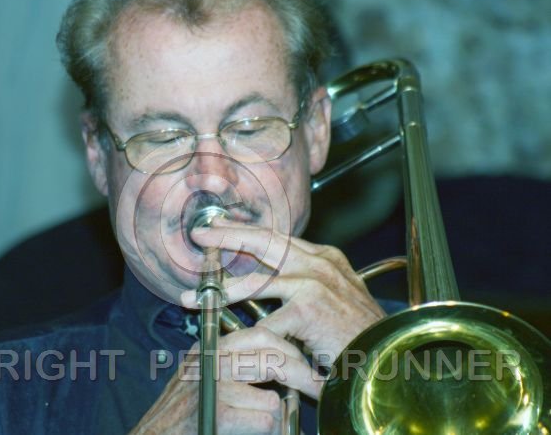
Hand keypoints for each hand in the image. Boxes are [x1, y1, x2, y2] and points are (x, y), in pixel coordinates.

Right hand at [130, 328, 318, 434]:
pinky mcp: (219, 413)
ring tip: (273, 423)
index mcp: (209, 348)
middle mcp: (210, 360)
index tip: (308, 367)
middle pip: (273, 356)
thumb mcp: (203, 382)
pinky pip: (266, 418)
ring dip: (279, 414)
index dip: (291, 351)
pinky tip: (255, 433)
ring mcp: (213, 385)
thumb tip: (282, 364)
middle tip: (317, 388)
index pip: (262, 334)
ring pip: (273, 393)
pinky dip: (270, 430)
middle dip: (302, 374)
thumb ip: (234, 368)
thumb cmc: (180, 419)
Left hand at [183, 218, 385, 361]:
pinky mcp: (309, 309)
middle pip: (264, 241)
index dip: (246, 231)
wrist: (387, 356)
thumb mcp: (334, 297)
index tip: (221, 227)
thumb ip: (306, 284)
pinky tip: (226, 343)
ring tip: (194, 297)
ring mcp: (314, 283)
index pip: (277, 237)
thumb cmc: (359, 333)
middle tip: (201, 236)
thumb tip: (269, 281)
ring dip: (221, 291)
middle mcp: (319, 263)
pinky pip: (265, 323)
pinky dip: (243, 336)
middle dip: (228, 235)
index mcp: (324, 258)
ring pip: (256, 281)